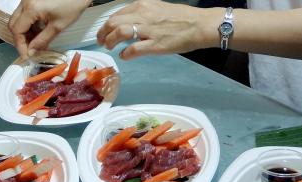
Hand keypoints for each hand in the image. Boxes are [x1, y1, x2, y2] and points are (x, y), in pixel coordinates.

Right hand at [9, 0, 90, 58]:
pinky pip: (25, 14)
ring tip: (38, 42)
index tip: (27, 56)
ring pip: (19, 19)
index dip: (20, 46)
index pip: (17, 31)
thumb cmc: (72, 5)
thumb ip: (42, 40)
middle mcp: (24, 2)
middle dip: (21, 39)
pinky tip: (40, 31)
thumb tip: (32, 52)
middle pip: (14, 24)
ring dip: (26, 32)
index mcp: (30, 8)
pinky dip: (30, 24)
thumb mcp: (58, 27)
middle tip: (32, 51)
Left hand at [97, 0, 220, 59]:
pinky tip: (124, 56)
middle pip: (113, 22)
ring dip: (110, 41)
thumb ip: (144, 14)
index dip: (107, 24)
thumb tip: (132, 23)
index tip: (105, 31)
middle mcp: (143, 15)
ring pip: (119, 32)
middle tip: (102, 41)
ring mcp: (148, 30)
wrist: (199, 25)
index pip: (117, 13)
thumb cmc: (183, 18)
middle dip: (103, 33)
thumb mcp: (158, 8)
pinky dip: (125, 54)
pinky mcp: (155, 45)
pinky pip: (133, 49)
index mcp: (142, 5)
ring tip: (109, 47)